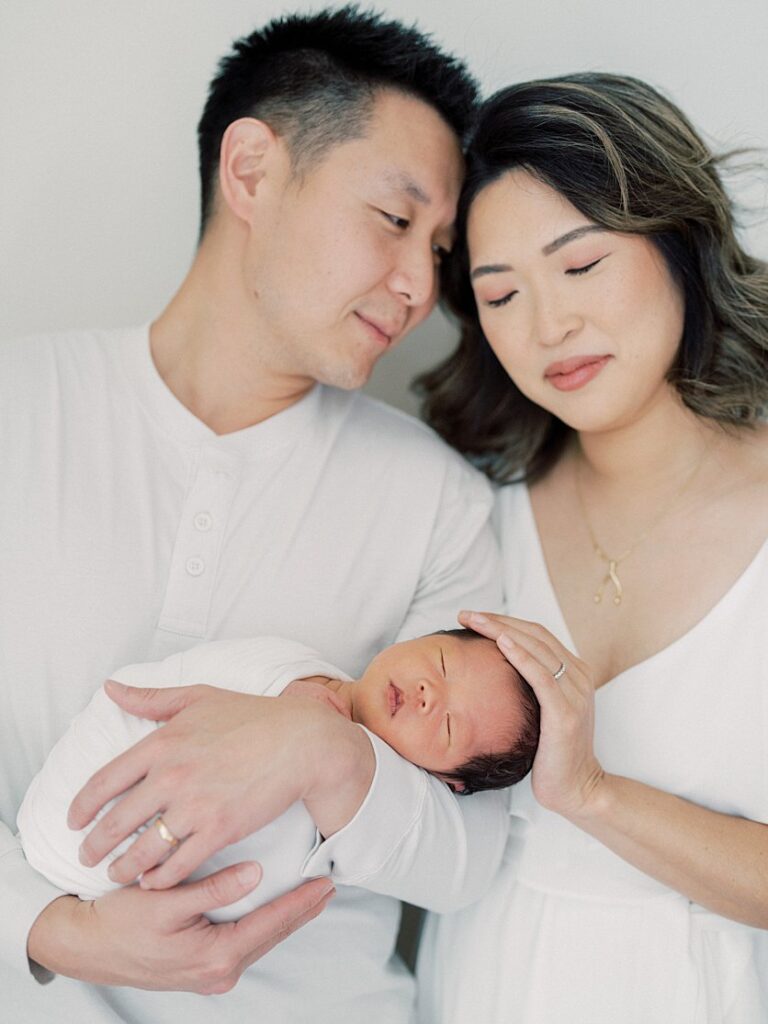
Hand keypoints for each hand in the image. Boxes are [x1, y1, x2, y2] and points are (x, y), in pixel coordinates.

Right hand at [27, 865, 334, 992]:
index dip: (301, 902)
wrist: (84, 946)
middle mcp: (217, 971)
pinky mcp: (199, 968)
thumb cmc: (121, 922)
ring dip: (284, 918)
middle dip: (301, 911)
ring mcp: (209, 974)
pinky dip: (262, 926)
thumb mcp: (166, 900)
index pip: (271, 924)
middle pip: (271, 936)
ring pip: (259, 941)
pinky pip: (243, 944)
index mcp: (215, 955)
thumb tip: (256, 873)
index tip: (327, 882)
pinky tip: (270, 911)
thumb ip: (213, 888)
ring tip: (309, 896)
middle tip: (329, 885)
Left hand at [68, 682, 369, 886]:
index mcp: (161, 743)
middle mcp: (171, 776)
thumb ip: (151, 698)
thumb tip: (111, 688)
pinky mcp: (219, 830)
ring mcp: (194, 806)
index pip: (103, 782)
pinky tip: (152, 882)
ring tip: (116, 874)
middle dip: (94, 846)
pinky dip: (159, 879)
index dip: (82, 807)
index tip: (73, 821)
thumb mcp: (199, 697)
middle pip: (116, 823)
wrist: (301, 742)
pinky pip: (177, 865)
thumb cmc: (253, 716)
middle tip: (86, 856)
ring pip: (143, 851)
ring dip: (123, 868)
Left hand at [459, 611, 604, 818]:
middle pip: (535, 635)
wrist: (577, 789)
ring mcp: (575, 693)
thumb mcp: (542, 711)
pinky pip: (542, 676)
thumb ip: (530, 686)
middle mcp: (578, 677)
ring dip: (502, 630)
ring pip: (537, 649)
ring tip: (475, 621)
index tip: (475, 617)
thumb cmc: (552, 752)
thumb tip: (495, 668)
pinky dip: (522, 656)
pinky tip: (501, 643)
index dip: (505, 621)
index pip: (536, 634)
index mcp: (574, 672)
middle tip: (467, 613)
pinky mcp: (566, 712)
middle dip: (498, 620)